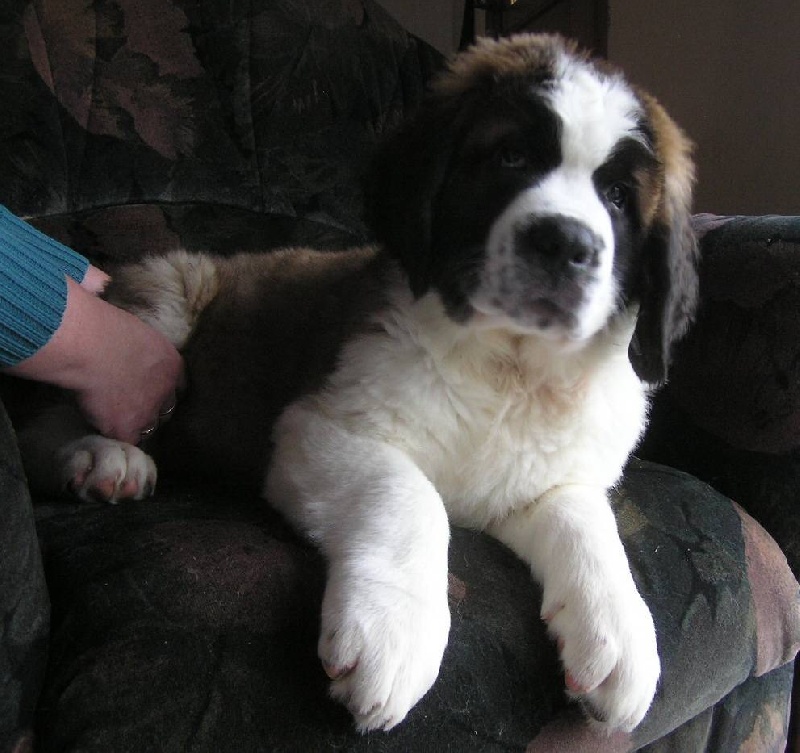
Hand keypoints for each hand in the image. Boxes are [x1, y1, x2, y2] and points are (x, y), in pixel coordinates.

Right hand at [7, 272, 183, 444]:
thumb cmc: (99, 319)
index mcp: (171, 361)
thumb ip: (118, 303)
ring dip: (137, 423)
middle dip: (155, 407)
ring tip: (121, 418)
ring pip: (150, 425)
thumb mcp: (121, 307)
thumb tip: (97, 279)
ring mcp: (149, 410)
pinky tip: (104, 428)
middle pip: (168, 407)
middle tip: (136, 405)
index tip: (153, 386)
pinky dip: (114, 434)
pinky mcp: (127, 426)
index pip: (178, 382)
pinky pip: (126, 438)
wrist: (90, 343)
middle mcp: (167, 388)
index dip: (165, 386)